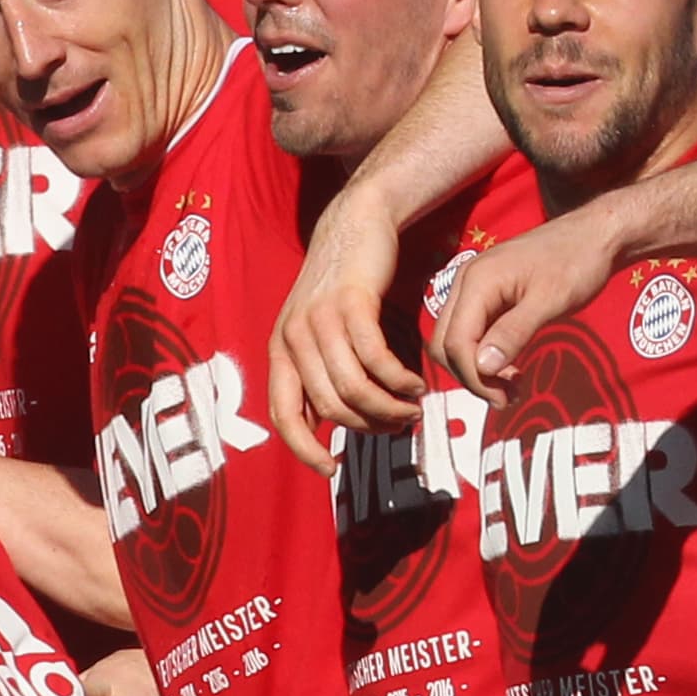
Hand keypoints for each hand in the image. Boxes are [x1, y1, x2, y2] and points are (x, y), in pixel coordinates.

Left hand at [269, 184, 423, 475]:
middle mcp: (293, 337)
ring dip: (389, 406)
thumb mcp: (317, 330)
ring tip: (413, 407)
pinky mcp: (351, 303)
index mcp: (281, 349)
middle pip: (331, 406)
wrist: (356, 225)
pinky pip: (376, 358)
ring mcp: (320, 319)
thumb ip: (317, 371)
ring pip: (354, 387)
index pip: (283, 413)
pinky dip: (398, 379)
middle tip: (398, 425)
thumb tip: (323, 423)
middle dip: (368, 426)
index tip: (330, 470)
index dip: (303, 449)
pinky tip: (415, 382)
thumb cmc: (343, 284)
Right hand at [431, 201, 621, 405]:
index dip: (474, 377)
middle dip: (471, 376)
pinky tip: (511, 369)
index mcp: (477, 281)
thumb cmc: (577, 262)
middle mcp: (467, 283)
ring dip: (477, 369)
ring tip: (512, 387)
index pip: (455, 342)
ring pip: (456, 340)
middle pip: (446, 344)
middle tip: (507, 397)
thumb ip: (514, 333)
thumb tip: (483, 368)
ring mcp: (475, 288)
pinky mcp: (489, 295)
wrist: (596, 235)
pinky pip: (473, 332)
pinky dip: (485, 355)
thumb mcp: (550, 301)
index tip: (504, 398)